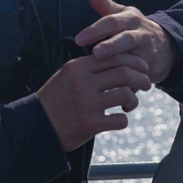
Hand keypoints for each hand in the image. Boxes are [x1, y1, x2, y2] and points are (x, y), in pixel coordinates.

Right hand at [35, 53, 149, 151]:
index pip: (113, 56)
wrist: (36, 126)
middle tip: (147, 85)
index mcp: (78, 67)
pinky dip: (123, 120)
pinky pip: (119, 120)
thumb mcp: (67, 75)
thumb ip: (89, 67)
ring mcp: (86, 104)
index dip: (134, 61)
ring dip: (134, 100)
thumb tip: (119, 61)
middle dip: (141, 78)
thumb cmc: (55, 99)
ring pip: (125, 94)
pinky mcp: (89, 124)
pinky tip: (118, 119)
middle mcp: (83, 83)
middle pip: (124, 73)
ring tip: (130, 104)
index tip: (142, 68)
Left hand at [74, 0, 176, 83]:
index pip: (112, 22)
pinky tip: (118, 98)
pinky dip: (130, 87)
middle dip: (112, 46)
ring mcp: (147, 52)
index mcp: (131, 19)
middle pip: (126, 39)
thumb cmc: (134, 28)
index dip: (96, 29)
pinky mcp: (151, 69)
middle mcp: (140, 34)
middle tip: (97, 53)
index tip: (79, 39)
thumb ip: (105, 5)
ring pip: (135, 60)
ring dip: (122, 68)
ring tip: (107, 76)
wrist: (165, 46)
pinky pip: (139, 78)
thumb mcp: (123, 15)